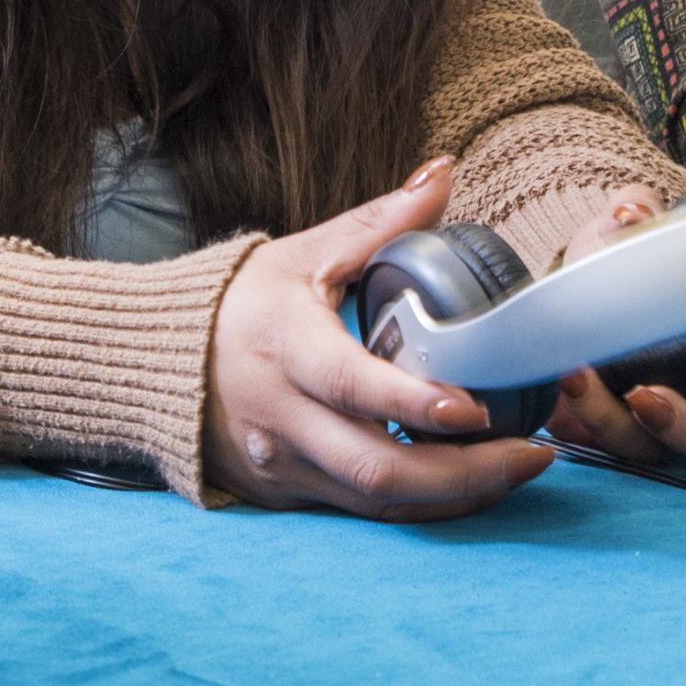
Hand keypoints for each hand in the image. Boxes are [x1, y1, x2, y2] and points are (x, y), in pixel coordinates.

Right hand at [203, 162, 562, 520]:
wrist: (153, 362)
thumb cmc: (238, 303)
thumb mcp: (304, 254)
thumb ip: (380, 220)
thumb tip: (442, 173)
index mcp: (286, 348)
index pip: (352, 386)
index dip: (414, 405)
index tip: (476, 407)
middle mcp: (282, 417)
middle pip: (378, 467)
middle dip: (464, 473)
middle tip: (532, 452)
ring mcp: (282, 464)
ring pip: (377, 501)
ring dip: (456, 497)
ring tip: (518, 467)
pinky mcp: (286, 494)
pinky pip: (363, 512)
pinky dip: (422, 506)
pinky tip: (470, 485)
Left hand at [535, 187, 685, 460]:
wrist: (564, 288)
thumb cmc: (618, 261)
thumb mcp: (628, 232)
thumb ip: (638, 215)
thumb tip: (631, 213)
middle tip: (646, 397)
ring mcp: (656, 422)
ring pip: (654, 451)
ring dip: (614, 425)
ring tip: (577, 379)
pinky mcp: (607, 433)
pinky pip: (598, 447)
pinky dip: (578, 423)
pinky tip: (559, 391)